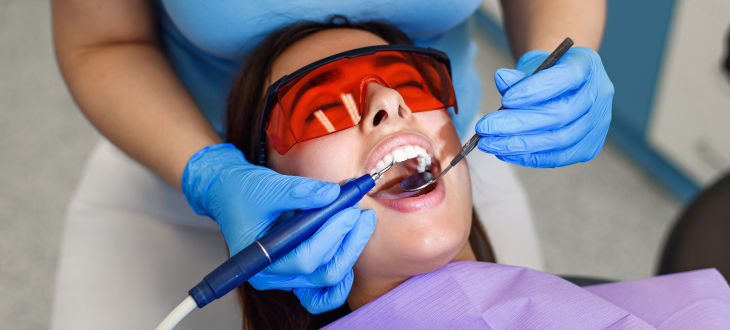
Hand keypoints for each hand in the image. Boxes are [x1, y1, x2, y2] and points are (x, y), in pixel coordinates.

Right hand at [182, 144, 375, 312]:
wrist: (230, 193)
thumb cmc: (242, 192)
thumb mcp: (268, 187)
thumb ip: (301, 191)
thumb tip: (333, 194)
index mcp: (260, 261)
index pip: (305, 258)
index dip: (332, 234)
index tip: (349, 210)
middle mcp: (273, 276)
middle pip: (323, 272)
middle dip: (348, 242)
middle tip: (361, 214)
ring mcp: (287, 276)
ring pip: (329, 278)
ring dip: (350, 251)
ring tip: (360, 222)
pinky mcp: (298, 270)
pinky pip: (325, 288)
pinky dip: (342, 271)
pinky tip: (350, 245)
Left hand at [475, 47, 613, 167]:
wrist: (564, 85)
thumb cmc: (546, 73)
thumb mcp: (531, 66)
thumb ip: (518, 75)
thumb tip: (502, 79)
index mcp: (587, 65)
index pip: (566, 77)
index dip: (536, 90)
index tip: (505, 100)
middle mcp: (599, 94)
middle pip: (561, 114)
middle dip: (518, 124)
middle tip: (485, 128)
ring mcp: (599, 123)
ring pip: (560, 140)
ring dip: (519, 144)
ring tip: (489, 143)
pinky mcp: (590, 146)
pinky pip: (558, 157)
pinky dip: (529, 156)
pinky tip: (504, 152)